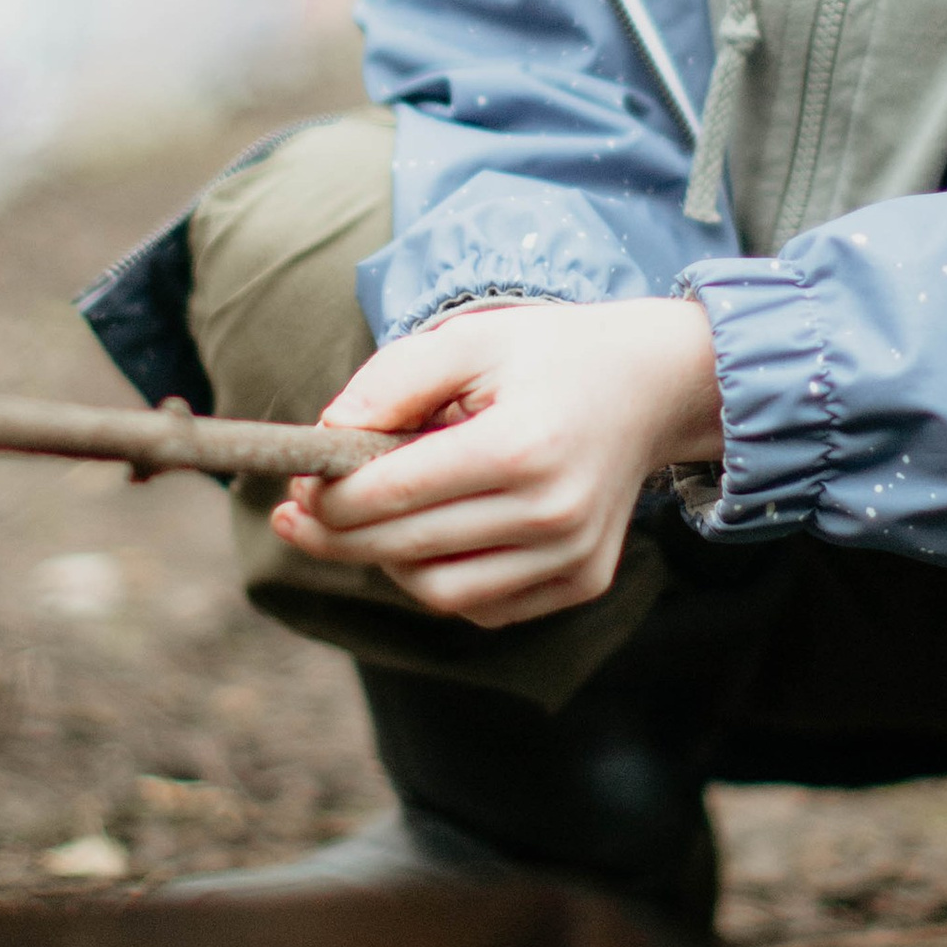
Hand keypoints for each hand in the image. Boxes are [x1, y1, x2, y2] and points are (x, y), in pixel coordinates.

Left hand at [271, 298, 722, 629]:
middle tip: (296, 514)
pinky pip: (483, 607)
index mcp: (523, 445)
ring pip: (439, 593)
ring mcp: (574, 556)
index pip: (392, 494)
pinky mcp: (584, 581)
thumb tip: (325, 438)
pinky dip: (440, 580)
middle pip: (406, 549)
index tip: (294, 484)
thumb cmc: (548, 356)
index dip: (327, 497)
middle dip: (335, 536)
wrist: (652, 385)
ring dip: (386, 563)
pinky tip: (428, 537)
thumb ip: (392, 379)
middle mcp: (555, 512)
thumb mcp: (470, 339)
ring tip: (366, 522)